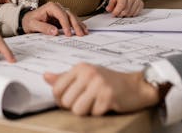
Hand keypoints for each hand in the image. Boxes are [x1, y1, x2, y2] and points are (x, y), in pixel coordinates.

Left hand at [22, 2, 87, 35]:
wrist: (27, 20)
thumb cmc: (30, 21)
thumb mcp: (33, 25)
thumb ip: (44, 28)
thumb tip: (54, 32)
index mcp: (50, 7)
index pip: (61, 15)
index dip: (66, 24)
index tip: (68, 34)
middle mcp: (57, 7)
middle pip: (70, 15)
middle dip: (76, 25)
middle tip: (80, 34)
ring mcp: (61, 11)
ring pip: (73, 17)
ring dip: (79, 25)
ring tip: (84, 33)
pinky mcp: (63, 17)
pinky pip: (72, 20)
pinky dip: (78, 25)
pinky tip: (83, 29)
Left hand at [43, 63, 159, 115]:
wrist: (136, 86)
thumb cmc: (109, 81)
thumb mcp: (86, 75)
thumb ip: (65, 78)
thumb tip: (45, 76)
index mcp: (80, 68)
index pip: (57, 89)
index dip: (61, 100)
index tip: (71, 99)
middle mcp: (88, 73)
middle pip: (66, 102)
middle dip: (75, 106)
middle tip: (88, 101)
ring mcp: (98, 84)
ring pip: (78, 110)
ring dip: (87, 111)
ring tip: (96, 103)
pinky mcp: (108, 96)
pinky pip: (93, 114)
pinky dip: (99, 113)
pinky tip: (107, 104)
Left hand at [105, 0, 143, 16]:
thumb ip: (110, 5)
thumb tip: (108, 9)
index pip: (121, 5)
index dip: (117, 11)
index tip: (113, 14)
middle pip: (126, 10)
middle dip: (120, 14)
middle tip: (118, 14)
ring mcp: (137, 0)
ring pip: (131, 13)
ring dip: (126, 15)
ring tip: (123, 12)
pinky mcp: (141, 3)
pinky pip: (136, 13)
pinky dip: (131, 14)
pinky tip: (128, 12)